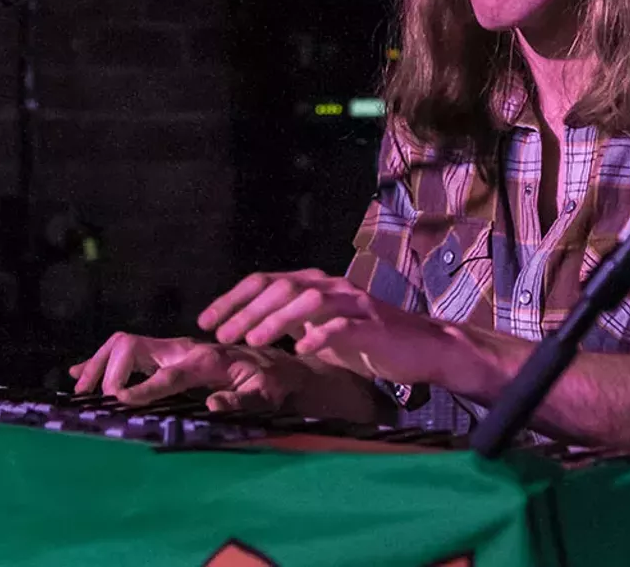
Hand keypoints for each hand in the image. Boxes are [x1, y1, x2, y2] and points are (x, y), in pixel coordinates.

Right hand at [68, 332, 309, 410]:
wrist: (276, 363)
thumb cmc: (271, 383)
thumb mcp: (265, 396)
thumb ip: (241, 402)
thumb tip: (212, 406)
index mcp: (206, 360)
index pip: (167, 374)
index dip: (143, 387)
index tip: (119, 401)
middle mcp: (184, 349)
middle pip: (132, 346)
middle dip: (109, 369)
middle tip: (95, 398)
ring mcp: (172, 348)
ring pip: (124, 345)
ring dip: (98, 363)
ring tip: (80, 388)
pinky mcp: (166, 354)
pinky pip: (128, 352)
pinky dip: (103, 361)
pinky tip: (80, 372)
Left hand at [197, 268, 457, 388]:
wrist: (422, 347)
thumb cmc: (368, 342)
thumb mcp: (321, 328)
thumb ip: (291, 322)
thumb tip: (248, 328)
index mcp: (315, 285)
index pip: (264, 281)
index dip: (233, 298)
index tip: (207, 321)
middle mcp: (332, 286)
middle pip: (281, 286)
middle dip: (247, 310)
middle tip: (223, 334)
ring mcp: (354, 303)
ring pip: (309, 300)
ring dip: (276, 320)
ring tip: (253, 341)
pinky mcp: (374, 325)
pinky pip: (343, 325)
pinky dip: (319, 334)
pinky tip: (301, 349)